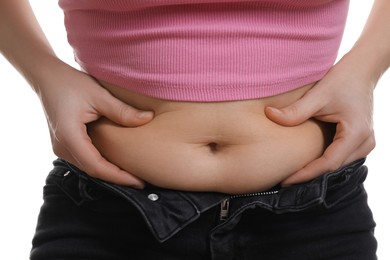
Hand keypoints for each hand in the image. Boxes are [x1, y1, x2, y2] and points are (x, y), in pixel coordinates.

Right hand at [36, 61, 152, 186]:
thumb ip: (122, 111)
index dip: (119, 177)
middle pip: (93, 171)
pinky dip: (102, 164)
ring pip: (89, 168)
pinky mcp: (64, 145)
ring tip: (134, 175)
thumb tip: (148, 118)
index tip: (139, 182)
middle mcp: (62, 147)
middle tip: (142, 181)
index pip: (97, 167)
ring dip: (110, 173)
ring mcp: (61, 148)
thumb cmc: (71, 83)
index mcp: (69, 137)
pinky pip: (85, 160)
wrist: (48, 78)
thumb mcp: (99, 95)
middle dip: (118, 179)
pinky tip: (119, 163)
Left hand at [265, 54, 375, 185]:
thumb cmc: (342, 80)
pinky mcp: (360, 142)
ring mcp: (365, 144)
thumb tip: (269, 115)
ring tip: (290, 175)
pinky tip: (304, 163)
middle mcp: (365, 143)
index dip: (305, 174)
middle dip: (308, 175)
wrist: (361, 71)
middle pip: (333, 168)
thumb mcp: (318, 94)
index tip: (285, 180)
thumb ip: (295, 110)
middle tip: (282, 181)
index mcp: (356, 134)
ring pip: (337, 166)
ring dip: (315, 171)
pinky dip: (322, 161)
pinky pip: (340, 158)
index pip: (328, 163)